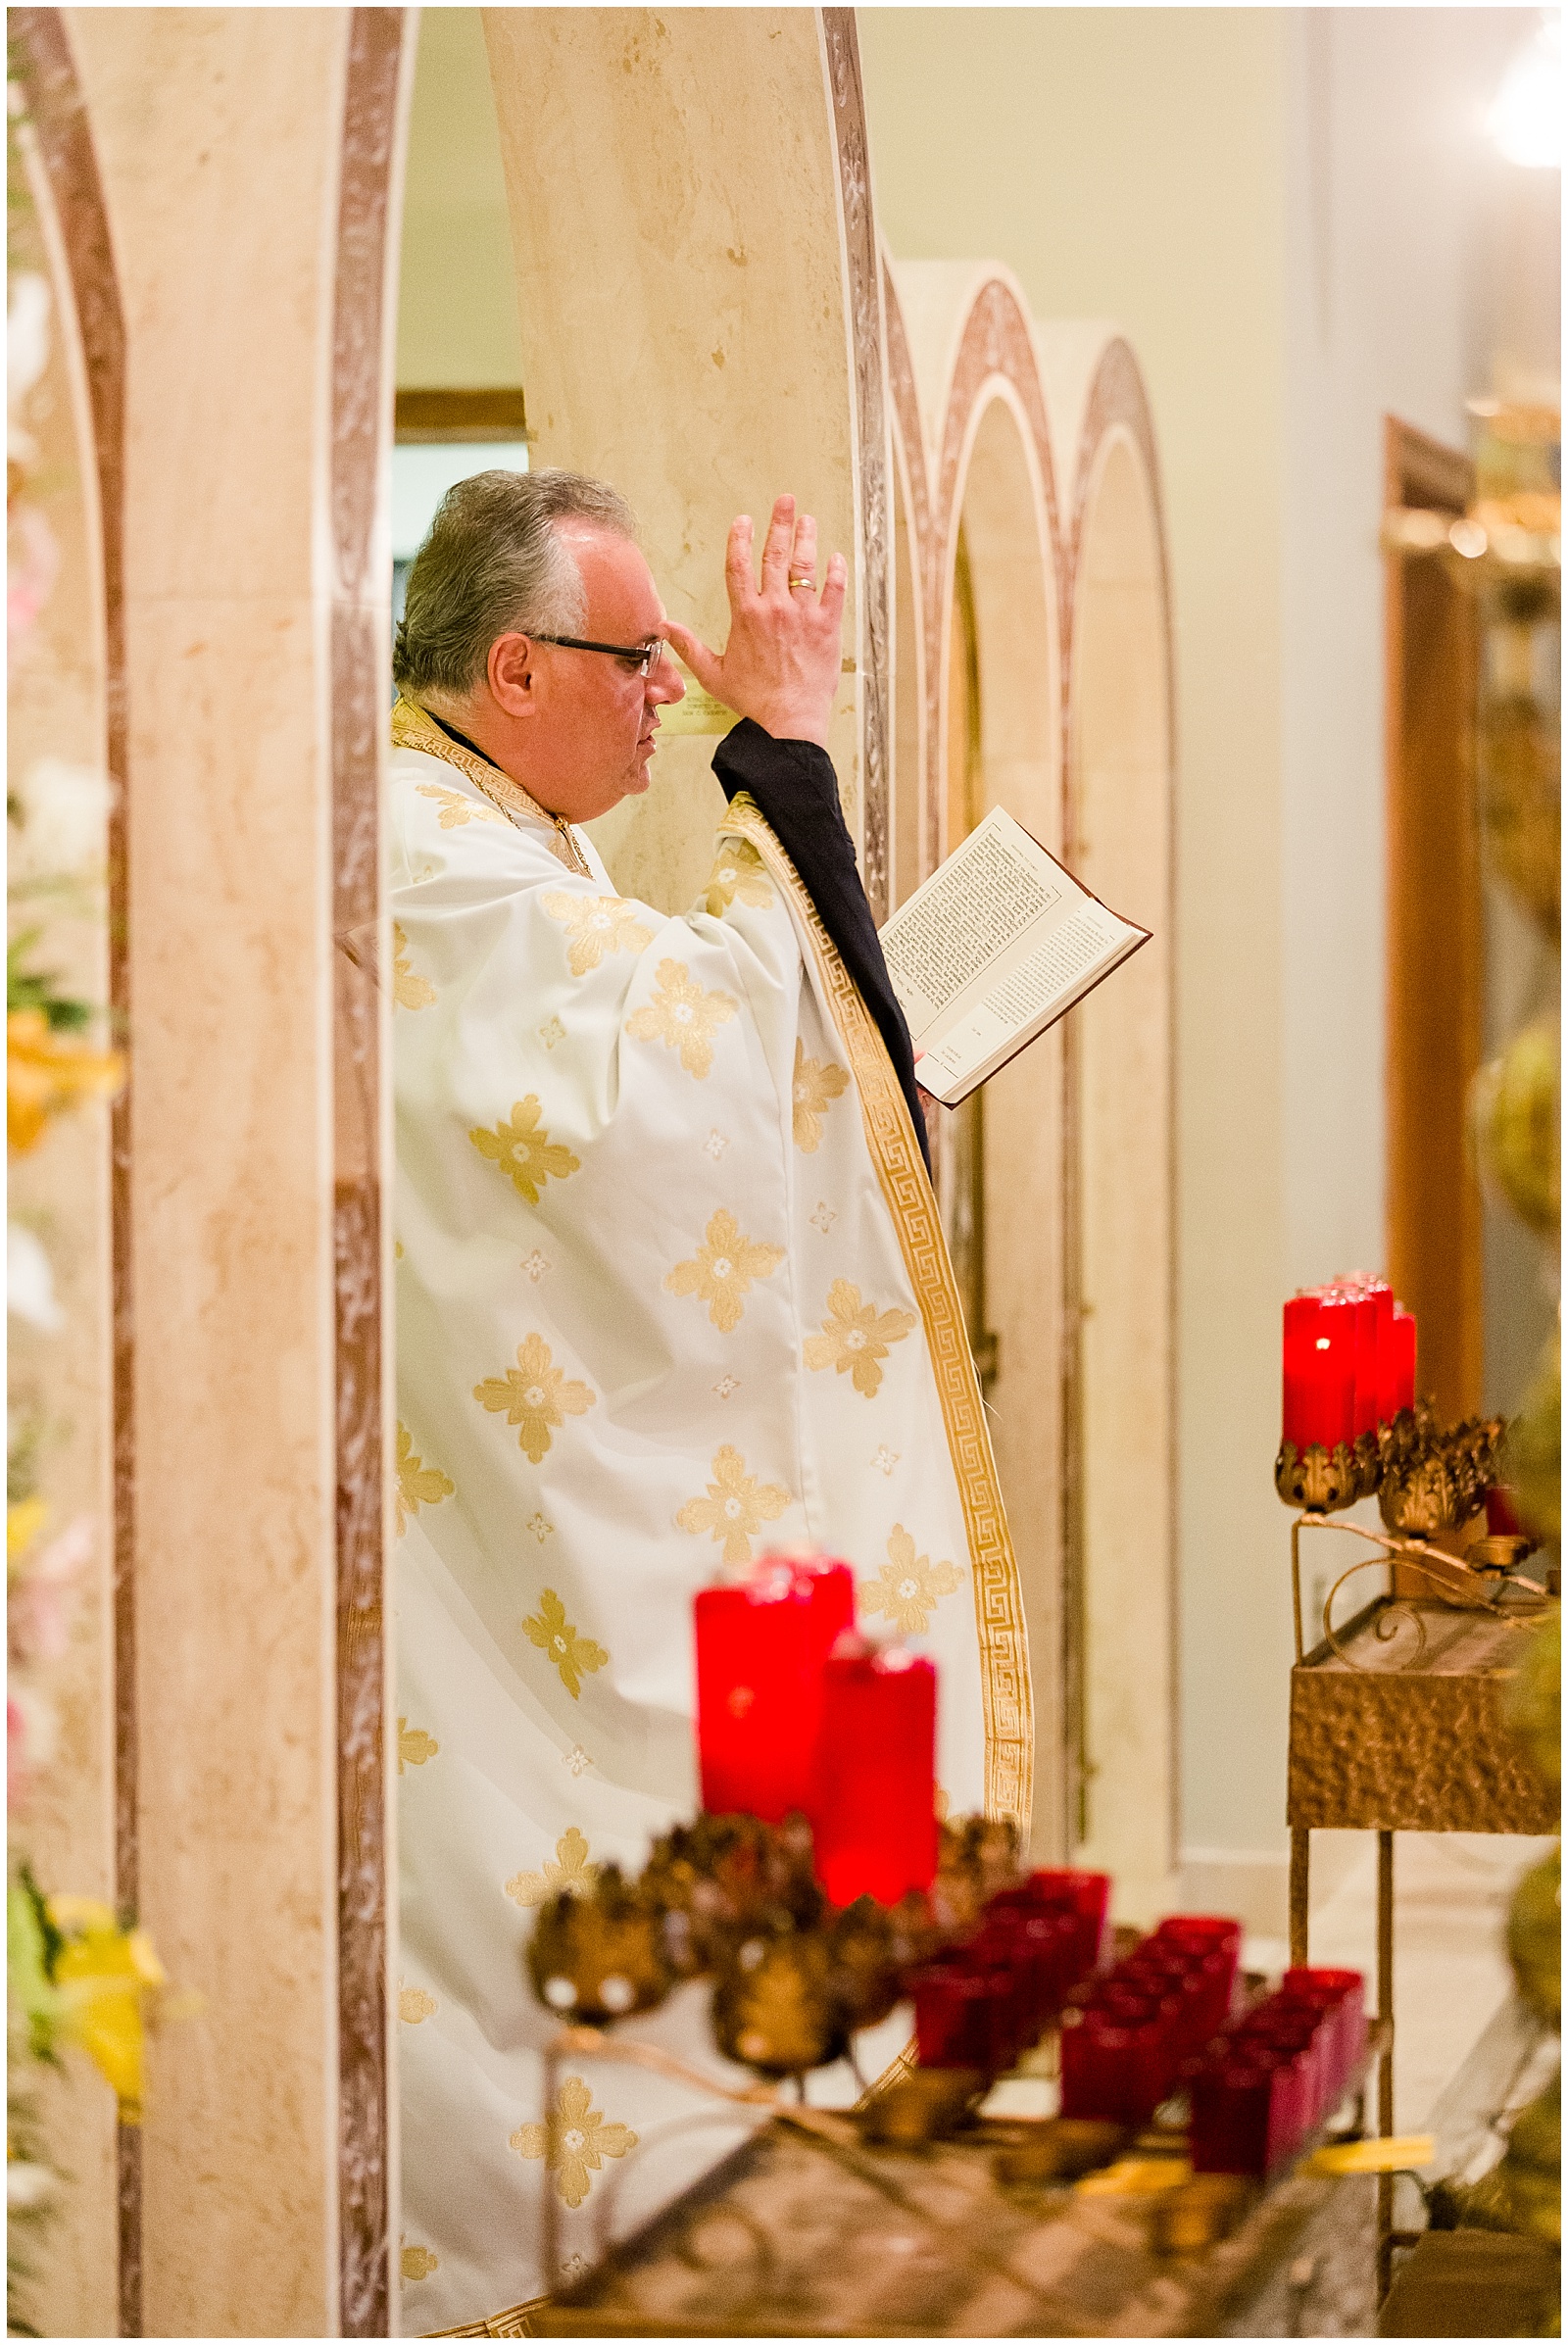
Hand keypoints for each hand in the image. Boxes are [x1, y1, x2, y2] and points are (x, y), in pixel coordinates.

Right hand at [664, 495, 846, 748]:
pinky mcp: (827, 627)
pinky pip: (834, 590)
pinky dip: (836, 571)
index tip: (744, 521)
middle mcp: (774, 608)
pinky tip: (836, 557)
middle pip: (775, 555)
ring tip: (808, 520)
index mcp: (745, 615)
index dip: (741, 538)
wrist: (789, 721)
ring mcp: (803, 615)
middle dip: (779, 524)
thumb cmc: (752, 701)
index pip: (739, 565)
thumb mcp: (713, 673)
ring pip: (805, 566)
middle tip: (785, 500)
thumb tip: (663, 626)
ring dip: (807, 539)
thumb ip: (689, 646)